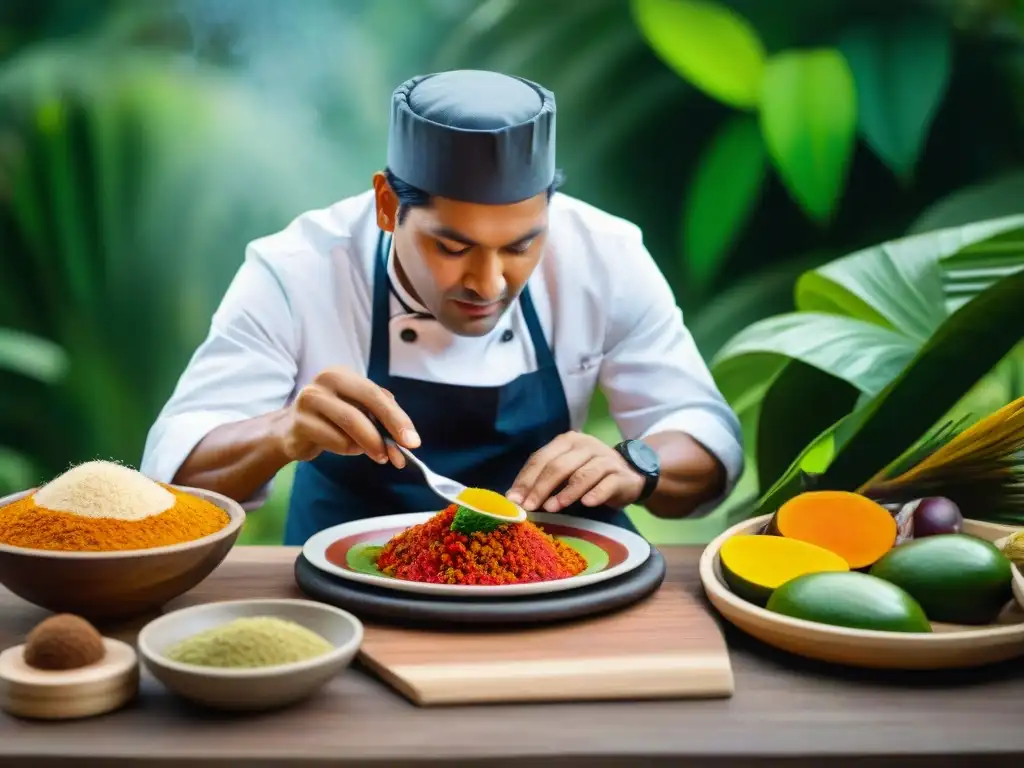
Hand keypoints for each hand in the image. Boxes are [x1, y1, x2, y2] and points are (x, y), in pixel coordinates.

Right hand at [279, 366, 419, 466]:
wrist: (290, 431)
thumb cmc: (331, 419)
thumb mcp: (356, 410)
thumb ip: (380, 417)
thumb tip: (407, 439)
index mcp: (343, 374)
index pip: (376, 394)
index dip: (398, 417)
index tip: (413, 440)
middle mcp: (325, 380)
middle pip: (366, 403)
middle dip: (389, 429)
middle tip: (402, 453)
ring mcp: (309, 400)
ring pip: (352, 424)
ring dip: (371, 444)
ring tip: (378, 455)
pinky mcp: (300, 423)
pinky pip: (335, 440)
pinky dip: (348, 449)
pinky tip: (345, 448)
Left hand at [506, 432, 644, 512]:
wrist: (631, 473)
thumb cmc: (590, 473)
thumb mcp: (566, 470)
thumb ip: (542, 479)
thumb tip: (514, 497)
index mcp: (567, 441)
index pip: (541, 458)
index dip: (526, 479)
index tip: (514, 500)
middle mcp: (586, 446)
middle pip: (558, 466)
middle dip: (541, 487)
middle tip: (529, 507)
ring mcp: (605, 459)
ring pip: (582, 475)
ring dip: (566, 493)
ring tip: (552, 508)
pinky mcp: (620, 475)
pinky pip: (606, 484)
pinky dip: (595, 494)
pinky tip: (586, 504)